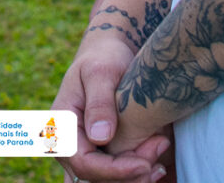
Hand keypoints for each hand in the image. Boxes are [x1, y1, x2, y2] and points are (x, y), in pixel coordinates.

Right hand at [54, 31, 170, 181]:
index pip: (83, 163)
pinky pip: (113, 175)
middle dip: (130, 174)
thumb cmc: (104, 56)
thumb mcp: (101, 71)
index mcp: (61, 126)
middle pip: (95, 179)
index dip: (114, 171)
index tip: (145, 163)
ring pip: (105, 181)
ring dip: (134, 177)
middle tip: (162, 147)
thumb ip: (99, 102)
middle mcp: (68, 145)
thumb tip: (99, 137)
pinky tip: (156, 163)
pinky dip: (134, 174)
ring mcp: (83, 152)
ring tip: (162, 154)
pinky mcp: (99, 154)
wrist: (108, 53)